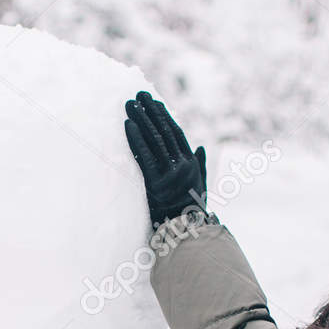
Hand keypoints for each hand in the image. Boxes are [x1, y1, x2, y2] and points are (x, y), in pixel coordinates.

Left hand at [123, 91, 206, 225]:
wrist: (188, 232)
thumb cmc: (192, 211)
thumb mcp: (200, 187)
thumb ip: (200, 165)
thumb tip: (200, 146)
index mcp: (191, 164)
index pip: (177, 134)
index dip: (165, 118)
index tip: (156, 104)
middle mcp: (182, 165)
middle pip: (165, 132)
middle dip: (151, 112)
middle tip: (139, 95)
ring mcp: (170, 173)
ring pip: (155, 140)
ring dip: (141, 120)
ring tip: (130, 105)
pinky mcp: (156, 182)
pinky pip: (144, 156)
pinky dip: (136, 139)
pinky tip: (128, 125)